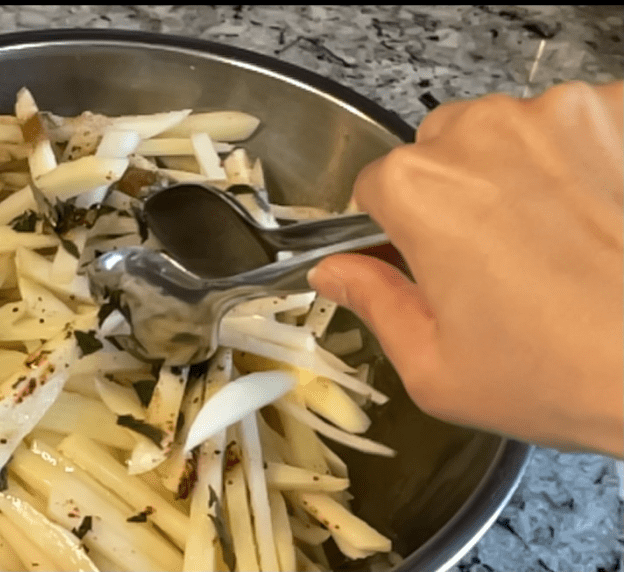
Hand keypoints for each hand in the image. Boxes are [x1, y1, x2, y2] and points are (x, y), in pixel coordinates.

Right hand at [309, 81, 622, 455]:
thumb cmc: (560, 375)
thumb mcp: (435, 368)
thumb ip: (373, 303)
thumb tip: (335, 271)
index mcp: (419, 188)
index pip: (373, 187)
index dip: (393, 229)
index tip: (422, 261)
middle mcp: (483, 132)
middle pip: (439, 149)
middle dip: (453, 193)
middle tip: (492, 259)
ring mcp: (561, 115)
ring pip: (508, 132)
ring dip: (516, 172)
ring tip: (555, 241)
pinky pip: (579, 127)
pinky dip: (582, 161)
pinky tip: (599, 218)